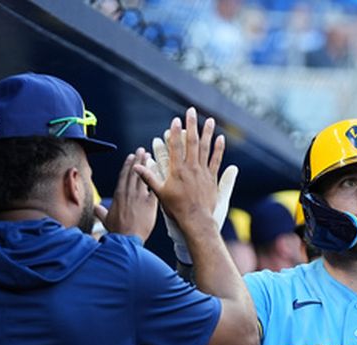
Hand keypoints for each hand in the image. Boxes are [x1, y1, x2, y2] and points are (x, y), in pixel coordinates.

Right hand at [95, 148, 157, 241]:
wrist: (127, 239)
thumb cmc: (118, 232)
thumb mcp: (107, 220)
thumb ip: (102, 212)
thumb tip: (96, 209)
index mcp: (118, 195)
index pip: (123, 175)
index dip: (127, 165)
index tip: (131, 157)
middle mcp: (129, 193)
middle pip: (134, 172)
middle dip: (138, 159)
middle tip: (142, 150)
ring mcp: (140, 197)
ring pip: (143, 176)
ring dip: (147, 165)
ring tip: (150, 156)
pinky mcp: (150, 204)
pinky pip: (155, 188)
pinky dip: (157, 179)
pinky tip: (160, 172)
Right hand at [143, 110, 238, 262]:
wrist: (196, 220)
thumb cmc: (176, 209)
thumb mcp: (159, 194)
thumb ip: (149, 178)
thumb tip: (136, 167)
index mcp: (177, 170)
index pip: (175, 146)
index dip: (175, 132)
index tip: (175, 120)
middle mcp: (191, 168)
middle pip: (191, 142)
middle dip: (191, 125)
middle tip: (192, 111)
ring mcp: (203, 172)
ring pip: (206, 148)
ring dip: (207, 133)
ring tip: (209, 120)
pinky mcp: (212, 179)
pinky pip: (216, 161)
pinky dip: (219, 150)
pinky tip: (220, 139)